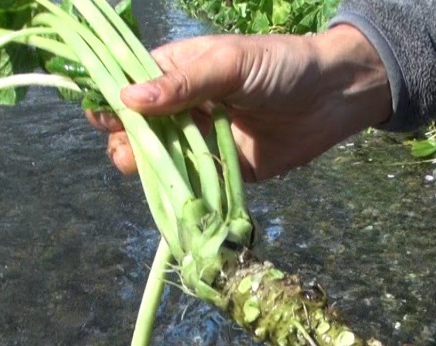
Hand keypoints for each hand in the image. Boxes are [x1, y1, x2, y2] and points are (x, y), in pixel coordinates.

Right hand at [86, 25, 390, 181]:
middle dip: (124, 139)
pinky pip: (190, 183)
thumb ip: (183, 83)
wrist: (332, 98)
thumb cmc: (281, 66)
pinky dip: (177, 189)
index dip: (109, 100)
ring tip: (148, 167)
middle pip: (134, 127)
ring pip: (156, 159)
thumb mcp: (230, 63)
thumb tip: (129, 99)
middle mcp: (182, 106)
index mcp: (176, 70)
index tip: (103, 117)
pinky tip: (173, 192)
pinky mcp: (219, 169)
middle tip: (131, 148)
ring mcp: (199, 140)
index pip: (127, 85)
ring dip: (146, 166)